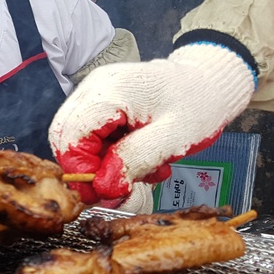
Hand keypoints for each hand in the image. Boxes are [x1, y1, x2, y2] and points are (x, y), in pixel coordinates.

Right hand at [49, 43, 254, 204]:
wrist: (208, 81)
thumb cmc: (197, 104)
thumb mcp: (173, 139)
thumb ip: (135, 161)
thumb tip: (103, 188)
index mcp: (110, 90)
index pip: (71, 135)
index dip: (80, 169)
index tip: (101, 191)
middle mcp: (93, 86)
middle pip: (64, 135)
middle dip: (86, 167)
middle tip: (114, 187)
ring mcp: (93, 91)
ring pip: (74, 136)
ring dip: (99, 161)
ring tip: (137, 168)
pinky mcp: (98, 99)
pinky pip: (88, 131)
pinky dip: (105, 151)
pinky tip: (134, 154)